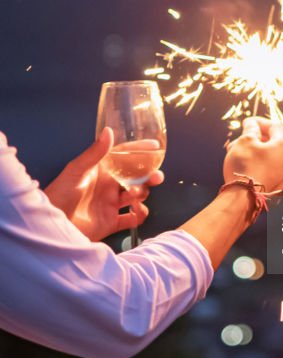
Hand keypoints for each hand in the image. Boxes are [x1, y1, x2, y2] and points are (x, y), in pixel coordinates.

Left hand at [44, 128, 163, 240]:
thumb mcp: (76, 171)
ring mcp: (110, 204)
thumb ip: (94, 153)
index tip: (155, 146)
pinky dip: (139, 216)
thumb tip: (109, 131)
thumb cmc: (58, 195)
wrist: (51, 226)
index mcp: (100, 171)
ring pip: (136, 196)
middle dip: (148, 176)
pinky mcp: (111, 222)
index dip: (139, 150)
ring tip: (135, 196)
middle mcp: (108, 186)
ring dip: (142, 194)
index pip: (124, 156)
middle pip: (135, 177)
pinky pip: (132, 219)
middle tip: (156, 177)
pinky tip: (136, 213)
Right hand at [223, 117, 282, 192]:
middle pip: (273, 143)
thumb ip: (251, 129)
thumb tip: (252, 124)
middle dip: (255, 139)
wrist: (242, 199)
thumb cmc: (244, 166)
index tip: (247, 122)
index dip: (260, 122)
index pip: (274, 126)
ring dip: (255, 153)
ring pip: (270, 158)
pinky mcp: (278, 188)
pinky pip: (269, 171)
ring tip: (237, 154)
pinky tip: (246, 168)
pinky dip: (259, 166)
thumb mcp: (245, 141)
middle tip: (239, 140)